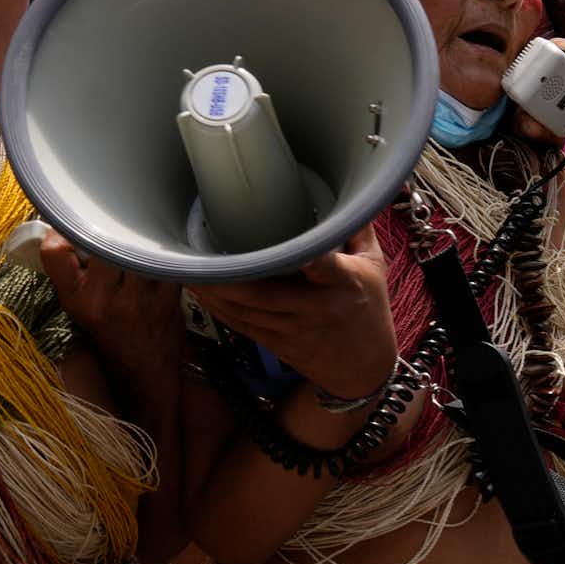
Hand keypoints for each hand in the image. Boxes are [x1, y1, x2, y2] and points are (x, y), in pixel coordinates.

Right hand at [37, 230, 184, 387]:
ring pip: (135, 248)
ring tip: (136, 248)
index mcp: (78, 300)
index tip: (76, 229)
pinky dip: (161, 258)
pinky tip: (158, 261)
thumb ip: (67, 270)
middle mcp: (104, 299)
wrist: (144, 371)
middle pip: (103, 241)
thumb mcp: (77, 308)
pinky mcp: (168, 298)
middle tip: (114, 237)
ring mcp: (138, 298)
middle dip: (109, 234)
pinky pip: (163, 262)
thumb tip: (60, 230)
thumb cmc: (109, 334)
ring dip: (136, 244)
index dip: (65, 232)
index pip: (57, 252)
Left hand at [187, 225, 395, 399]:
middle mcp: (317, 309)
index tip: (296, 246)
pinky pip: (241, 325)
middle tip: (199, 252)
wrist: (364, 370)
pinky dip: (217, 309)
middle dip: (229, 276)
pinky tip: (200, 292)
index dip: (312, 258)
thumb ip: (356, 229)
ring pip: (246, 310)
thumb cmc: (370, 311)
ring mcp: (294, 329)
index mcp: (345, 284)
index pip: (328, 269)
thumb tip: (345, 194)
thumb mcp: (375, 267)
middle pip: (266, 294)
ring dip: (214, 292)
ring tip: (189, 268)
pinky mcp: (278, 343)